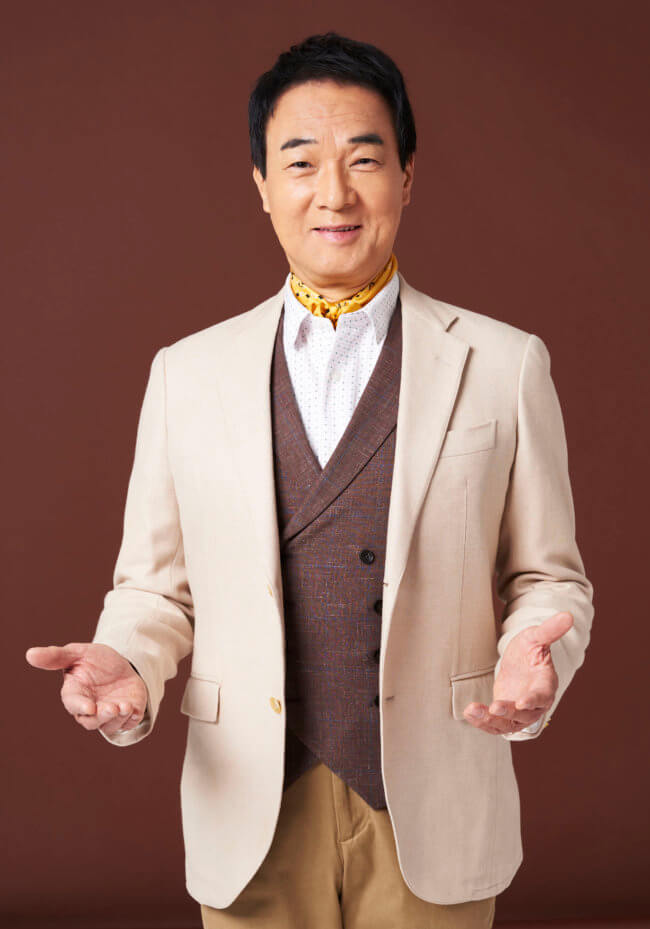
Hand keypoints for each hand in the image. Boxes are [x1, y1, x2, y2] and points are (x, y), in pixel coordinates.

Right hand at [25, 643, 147, 736]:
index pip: (73, 704)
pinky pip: (127, 723)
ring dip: (117, 718)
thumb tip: (29, 654)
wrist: (123, 665)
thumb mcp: (79, 653)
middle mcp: (90, 709)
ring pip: (109, 725)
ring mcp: (108, 714)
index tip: (89, 706)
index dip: (80, 706)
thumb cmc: (95, 661)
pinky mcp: (125, 716)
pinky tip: (133, 708)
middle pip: (90, 722)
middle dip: (101, 716)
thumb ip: (57, 656)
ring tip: (125, 706)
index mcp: (75, 694)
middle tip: (112, 708)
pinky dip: (131, 718)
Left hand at [462, 611, 573, 734]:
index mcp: (545, 685)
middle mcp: (534, 704)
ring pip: (507, 724)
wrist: (519, 663)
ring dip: (490, 721)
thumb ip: (550, 630)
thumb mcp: (536, 637)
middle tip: (494, 708)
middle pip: (524, 716)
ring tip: (472, 710)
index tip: (522, 703)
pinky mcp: (505, 717)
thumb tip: (568, 615)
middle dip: (508, 713)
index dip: (533, 700)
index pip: (542, 696)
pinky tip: (469, 713)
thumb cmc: (530, 650)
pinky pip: (494, 724)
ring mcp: (519, 713)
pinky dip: (482, 722)